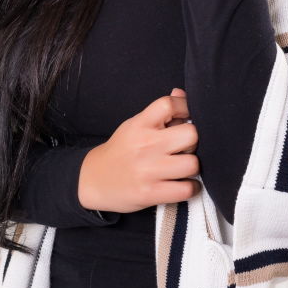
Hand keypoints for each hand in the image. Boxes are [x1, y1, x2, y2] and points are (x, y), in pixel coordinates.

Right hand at [78, 87, 200, 212]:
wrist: (93, 179)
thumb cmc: (121, 150)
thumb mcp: (135, 126)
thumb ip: (159, 112)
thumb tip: (180, 93)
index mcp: (140, 125)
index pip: (169, 105)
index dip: (186, 107)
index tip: (187, 117)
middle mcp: (145, 145)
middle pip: (191, 134)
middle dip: (194, 141)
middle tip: (186, 147)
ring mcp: (148, 170)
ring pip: (193, 164)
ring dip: (193, 166)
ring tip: (185, 167)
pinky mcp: (150, 193)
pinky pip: (186, 189)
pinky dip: (191, 188)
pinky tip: (184, 184)